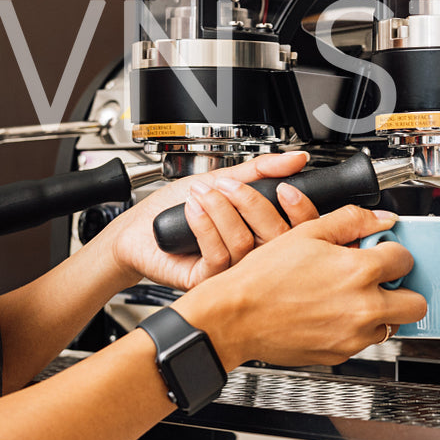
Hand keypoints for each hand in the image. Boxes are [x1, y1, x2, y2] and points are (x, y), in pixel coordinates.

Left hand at [100, 152, 322, 291]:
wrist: (139, 229)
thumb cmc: (176, 207)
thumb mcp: (222, 179)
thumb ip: (259, 170)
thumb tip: (296, 158)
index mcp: (262, 233)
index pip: (300, 228)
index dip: (300, 209)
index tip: (285, 188)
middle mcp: (252, 256)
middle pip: (277, 238)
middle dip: (252, 203)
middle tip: (228, 185)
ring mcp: (231, 271)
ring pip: (244, 244)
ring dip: (220, 210)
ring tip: (200, 194)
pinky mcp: (207, 281)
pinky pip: (218, 255)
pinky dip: (205, 226)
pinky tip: (191, 210)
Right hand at [175, 205, 426, 368]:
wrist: (235, 317)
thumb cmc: (263, 278)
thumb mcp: (306, 234)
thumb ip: (351, 221)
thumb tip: (380, 219)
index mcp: (359, 271)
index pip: (405, 260)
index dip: (393, 253)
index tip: (381, 253)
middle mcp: (363, 307)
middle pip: (416, 304)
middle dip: (403, 290)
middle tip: (383, 281)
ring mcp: (353, 336)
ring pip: (392, 326)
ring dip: (381, 311)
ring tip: (353, 298)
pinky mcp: (340, 355)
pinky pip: (364, 342)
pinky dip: (356, 329)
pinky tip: (332, 314)